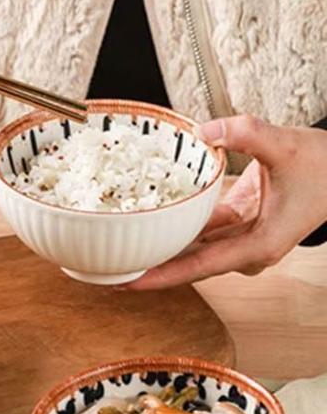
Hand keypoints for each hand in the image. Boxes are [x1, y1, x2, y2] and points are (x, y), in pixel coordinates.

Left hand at [126, 114, 326, 289]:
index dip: (163, 276)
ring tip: (121, 247)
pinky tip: (153, 219)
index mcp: (259, 245)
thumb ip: (247, 134)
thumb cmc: (324, 167)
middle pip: (190, 265)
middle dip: (152, 267)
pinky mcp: (238, 228)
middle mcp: (247, 251)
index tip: (129, 282)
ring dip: (161, 248)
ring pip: (193, 249)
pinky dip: (179, 227)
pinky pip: (201, 232)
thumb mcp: (286, 145)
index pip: (200, 267)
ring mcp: (241, 242)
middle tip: (109, 269)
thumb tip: (204, 131)